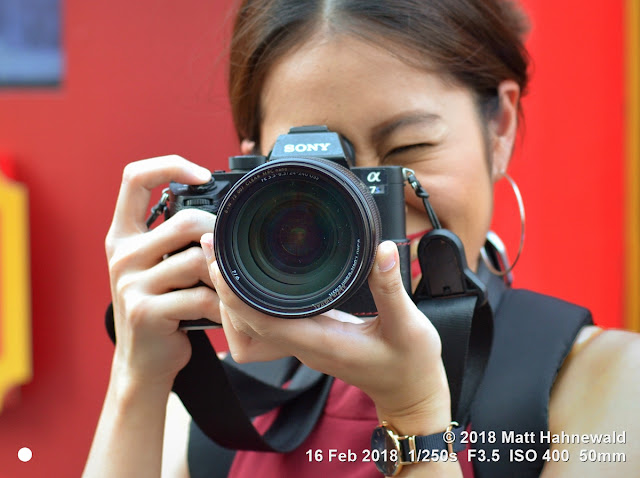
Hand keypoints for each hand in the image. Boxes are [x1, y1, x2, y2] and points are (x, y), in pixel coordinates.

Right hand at [105, 155, 220, 388]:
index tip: (203, 175)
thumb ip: (174, 238)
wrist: (144, 361)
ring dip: (225, 275)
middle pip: (186, 221)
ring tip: (232, 288)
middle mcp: (121, 255)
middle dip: (220, 235)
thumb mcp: (157, 266)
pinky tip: (227, 312)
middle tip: (234, 254)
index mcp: (123, 235)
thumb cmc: (162, 306)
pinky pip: (202, 297)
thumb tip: (224, 211)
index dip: (170, 165)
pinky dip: (224, 305)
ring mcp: (130, 284)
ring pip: (199, 260)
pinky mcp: (146, 312)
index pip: (134, 178)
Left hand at [201, 235, 451, 427]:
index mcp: (320, 342)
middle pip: (245, 320)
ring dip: (233, 291)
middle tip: (213, 245)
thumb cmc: (410, 364)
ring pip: (252, 322)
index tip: (218, 262)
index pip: (261, 322)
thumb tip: (382, 250)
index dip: (233, 295)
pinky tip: (252, 276)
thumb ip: (391, 288)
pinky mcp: (309, 337)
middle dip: (223, 285)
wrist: (409, 392)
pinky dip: (251, 298)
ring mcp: (304, 342)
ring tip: (224, 255)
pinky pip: (268, 320)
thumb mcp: (408, 325)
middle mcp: (304, 344)